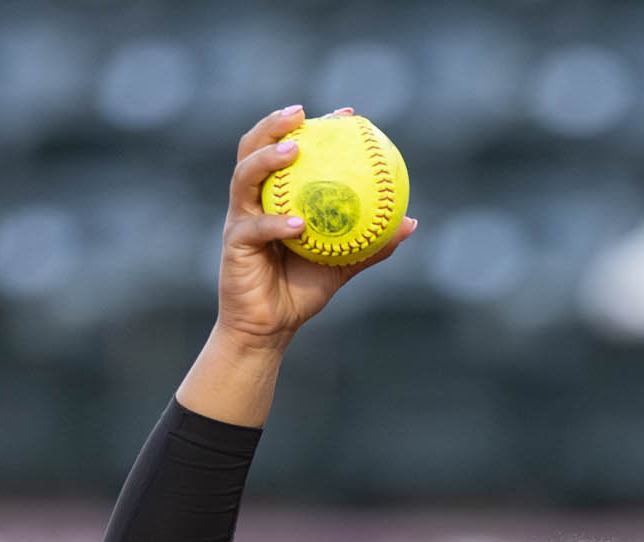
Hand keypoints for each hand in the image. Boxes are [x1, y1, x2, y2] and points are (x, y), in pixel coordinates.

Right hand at [214, 105, 417, 347]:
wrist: (271, 327)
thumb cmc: (302, 290)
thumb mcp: (344, 263)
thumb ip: (372, 242)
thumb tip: (410, 222)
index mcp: (277, 196)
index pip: (289, 149)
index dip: (315, 126)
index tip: (346, 113)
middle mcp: (254, 200)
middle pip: (253, 148)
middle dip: (273, 124)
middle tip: (302, 113)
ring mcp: (240, 219)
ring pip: (245, 177)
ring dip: (268, 159)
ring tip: (294, 149)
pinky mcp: (233, 244)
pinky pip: (254, 228)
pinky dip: (276, 224)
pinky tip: (299, 223)